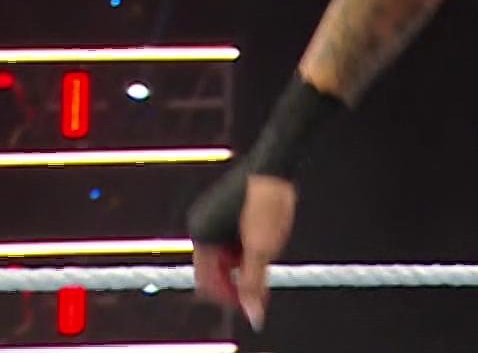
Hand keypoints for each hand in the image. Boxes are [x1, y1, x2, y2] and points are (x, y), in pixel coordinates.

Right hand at [190, 174, 296, 330]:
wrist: (276, 163)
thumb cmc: (266, 201)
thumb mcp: (261, 250)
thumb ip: (253, 284)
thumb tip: (252, 313)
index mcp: (202, 235)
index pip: (207, 282)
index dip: (230, 296)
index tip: (253, 300)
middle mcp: (201, 224)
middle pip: (216, 268)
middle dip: (239, 277)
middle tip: (264, 280)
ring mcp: (211, 215)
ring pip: (226, 254)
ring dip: (244, 261)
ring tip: (267, 251)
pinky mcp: (224, 208)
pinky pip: (230, 239)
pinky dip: (245, 246)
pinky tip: (265, 238)